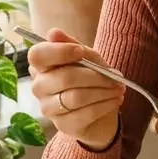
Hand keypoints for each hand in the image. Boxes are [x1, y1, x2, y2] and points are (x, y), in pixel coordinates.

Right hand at [28, 27, 124, 148]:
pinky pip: (85, 114)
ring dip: (104, 91)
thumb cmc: (91, 80)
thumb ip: (73, 45)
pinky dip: (105, 105)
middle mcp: (39, 87)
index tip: (81, 51)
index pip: (37, 55)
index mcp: (41, 66)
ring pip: (76, 97)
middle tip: (116, 76)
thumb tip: (53, 32)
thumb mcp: (88, 58)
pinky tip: (116, 100)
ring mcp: (48, 109)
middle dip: (96, 76)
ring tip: (119, 88)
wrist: (100, 112)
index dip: (59, 52)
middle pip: (64, 77)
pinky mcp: (63, 126)